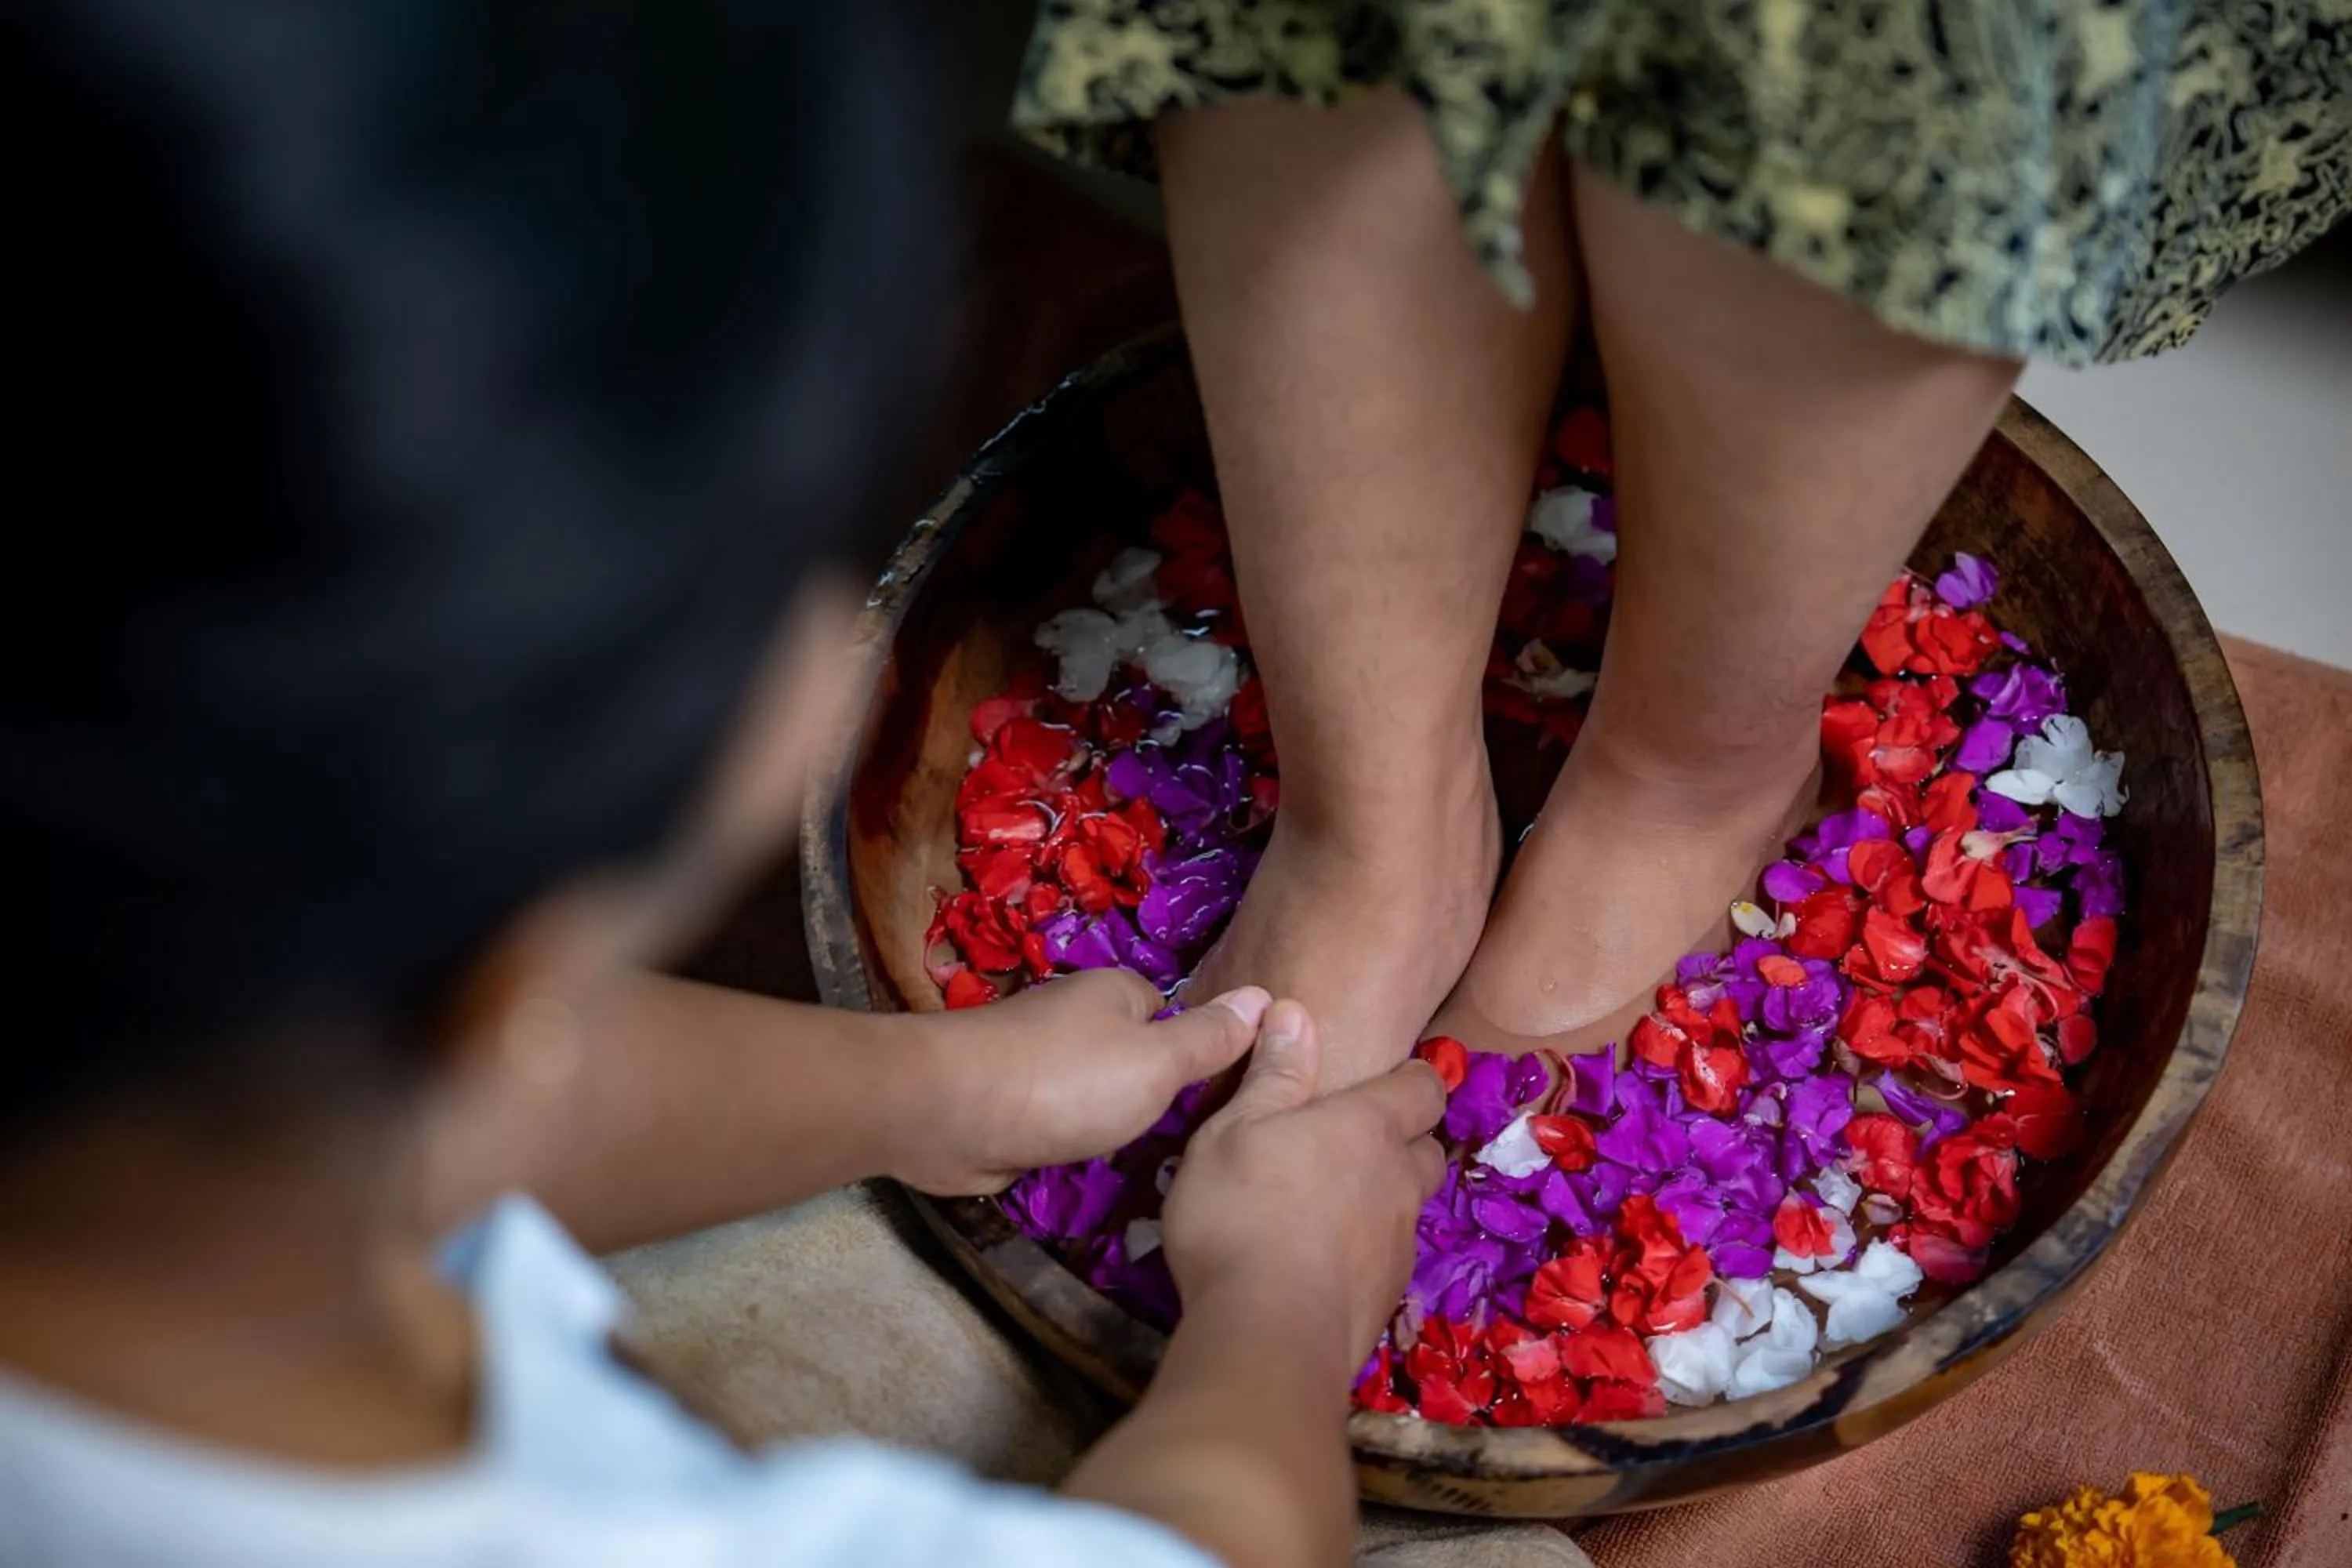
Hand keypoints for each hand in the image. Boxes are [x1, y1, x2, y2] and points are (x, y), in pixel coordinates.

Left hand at [891, 970, 1267, 1195]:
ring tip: (1138, 1160)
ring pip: (1094, 1090)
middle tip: (1184, 1141)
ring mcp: (1038, 1059)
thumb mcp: (1157, 1063)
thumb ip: (1210, 1039)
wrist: (948, 1111)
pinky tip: (1079, 1164)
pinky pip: (1056, 1117)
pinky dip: (1066, 1137)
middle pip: (1135, 1054)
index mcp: (1117, 993)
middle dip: (1150, 1093)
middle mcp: (1076, 1017)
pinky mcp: (1008, 1100)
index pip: (1177, 1016)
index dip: (1198, 1055)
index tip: (1217, 1100)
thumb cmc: (1065, 1082)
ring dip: (1106, 1121)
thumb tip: (1266, 996)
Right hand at [1161, 999, 1447, 1368]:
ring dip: (1383, 1200)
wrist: (1270, 1334)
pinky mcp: (1386, 1298)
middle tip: (1352, 1145)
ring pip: (1408, 1208)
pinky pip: (1386, 1259)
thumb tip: (1294, 1012)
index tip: (1388, 1079)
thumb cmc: (1242, 1213)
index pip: (1423, 1087)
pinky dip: (1363, 1252)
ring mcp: (1399, 1245)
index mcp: (1368, 1127)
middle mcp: (1399, 1181)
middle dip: (1403, 1142)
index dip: (1411, 1080)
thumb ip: (1272, 1075)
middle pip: (1426, 1149)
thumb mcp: (1234, 1131)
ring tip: (1331, 1208)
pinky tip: (1319, 1263)